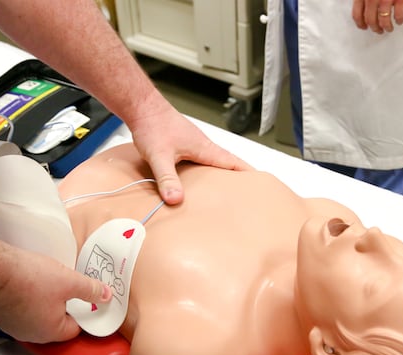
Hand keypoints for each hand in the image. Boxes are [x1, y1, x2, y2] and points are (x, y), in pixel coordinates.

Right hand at [0, 245, 111, 342]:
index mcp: (51, 332)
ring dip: (44, 302)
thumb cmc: (29, 278)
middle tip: (65, 286)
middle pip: (57, 323)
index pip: (76, 327)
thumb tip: (105, 295)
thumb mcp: (70, 281)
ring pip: (38, 316)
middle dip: (63, 306)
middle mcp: (32, 335)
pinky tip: (27, 284)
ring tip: (45, 283)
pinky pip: (21, 310)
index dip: (83, 311)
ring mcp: (13, 327)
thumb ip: (90, 290)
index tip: (84, 297)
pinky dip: (26, 300)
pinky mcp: (0, 316)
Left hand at [128, 104, 251, 204]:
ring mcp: (192, 143)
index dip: (247, 172)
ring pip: (212, 160)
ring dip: (220, 171)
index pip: (232, 162)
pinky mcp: (182, 143)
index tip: (260, 182)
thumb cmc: (153, 126)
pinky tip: (195, 177)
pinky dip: (204, 168)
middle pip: (226, 162)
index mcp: (204, 148)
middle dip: (237, 175)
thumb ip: (168, 178)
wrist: (142, 106)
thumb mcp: (160, 156)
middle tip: (246, 190)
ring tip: (224, 188)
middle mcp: (202, 145)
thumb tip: (176, 199)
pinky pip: (199, 158)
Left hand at [352, 0, 402, 33]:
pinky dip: (399, 20)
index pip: (357, 15)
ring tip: (389, 29)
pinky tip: (399, 21)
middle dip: (375, 28)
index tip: (364, 27)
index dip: (360, 24)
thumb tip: (364, 9)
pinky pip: (398, 14)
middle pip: (370, 20)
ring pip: (383, 20)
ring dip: (386, 27)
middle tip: (378, 30)